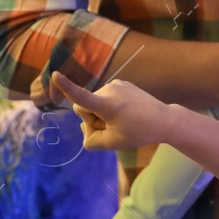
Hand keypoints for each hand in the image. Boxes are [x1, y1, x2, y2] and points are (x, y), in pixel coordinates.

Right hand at [50, 71, 176, 150]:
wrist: (163, 119)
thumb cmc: (139, 133)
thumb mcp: (112, 144)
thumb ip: (91, 141)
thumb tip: (84, 128)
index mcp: (107, 105)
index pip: (81, 97)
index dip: (66, 87)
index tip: (55, 75)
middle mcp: (109, 90)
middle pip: (84, 107)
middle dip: (93, 119)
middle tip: (113, 128)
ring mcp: (115, 84)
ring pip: (95, 102)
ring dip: (102, 113)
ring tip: (123, 120)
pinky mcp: (121, 83)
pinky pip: (105, 97)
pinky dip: (110, 107)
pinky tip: (126, 113)